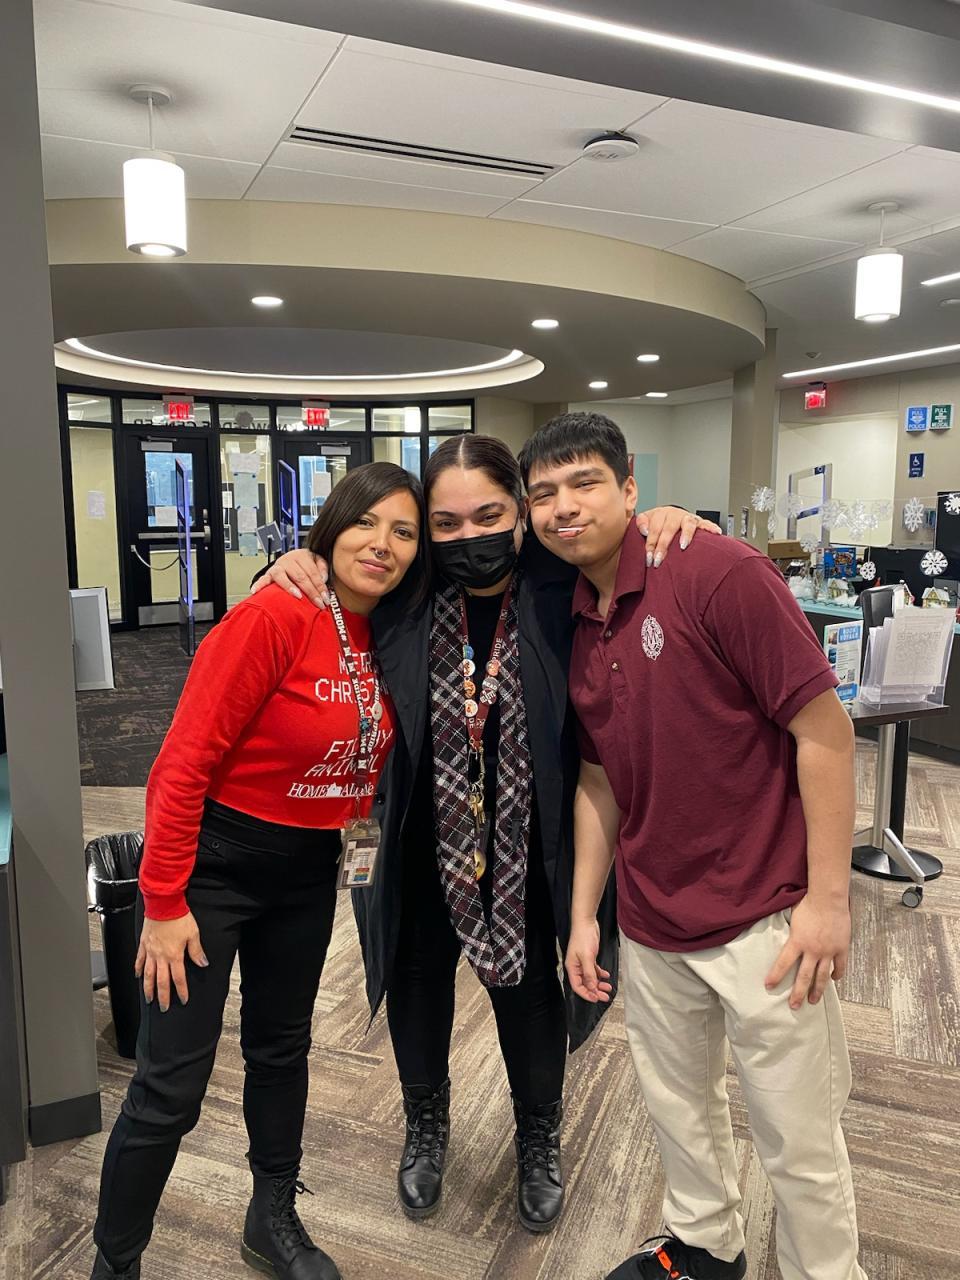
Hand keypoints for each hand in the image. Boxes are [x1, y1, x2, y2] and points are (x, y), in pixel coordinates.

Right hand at [135, 912, 207, 1011]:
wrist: (163, 905)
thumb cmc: (178, 917)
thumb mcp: (193, 934)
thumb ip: (197, 951)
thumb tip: (203, 963)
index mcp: (174, 956)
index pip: (178, 978)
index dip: (181, 991)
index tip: (183, 1000)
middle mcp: (160, 956)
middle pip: (161, 981)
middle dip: (163, 996)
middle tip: (163, 1007)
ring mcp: (150, 951)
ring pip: (147, 974)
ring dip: (148, 988)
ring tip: (148, 998)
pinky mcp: (143, 944)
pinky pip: (139, 960)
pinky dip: (137, 969)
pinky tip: (137, 976)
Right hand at [250, 550, 329, 607]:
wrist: (290, 560)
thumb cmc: (305, 564)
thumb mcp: (316, 560)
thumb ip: (322, 568)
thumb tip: (323, 579)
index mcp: (302, 555)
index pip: (313, 573)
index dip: (320, 586)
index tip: (326, 598)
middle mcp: (288, 559)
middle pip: (300, 576)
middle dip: (311, 592)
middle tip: (318, 603)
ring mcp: (278, 567)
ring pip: (283, 576)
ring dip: (290, 587)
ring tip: (298, 596)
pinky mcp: (268, 574)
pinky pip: (263, 579)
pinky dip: (259, 585)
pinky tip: (256, 591)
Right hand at [566, 917, 612, 1003]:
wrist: (586, 922)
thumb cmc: (583, 937)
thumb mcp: (587, 957)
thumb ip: (589, 973)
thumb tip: (592, 988)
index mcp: (572, 967)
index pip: (577, 986)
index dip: (586, 994)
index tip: (596, 999)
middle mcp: (576, 967)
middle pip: (585, 984)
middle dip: (595, 991)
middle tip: (605, 996)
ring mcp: (583, 962)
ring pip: (591, 978)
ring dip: (599, 983)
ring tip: (608, 987)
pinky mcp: (589, 958)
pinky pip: (594, 970)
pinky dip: (600, 974)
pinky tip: (606, 975)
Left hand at [635, 508, 721, 567]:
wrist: (669, 517)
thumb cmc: (657, 524)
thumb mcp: (646, 520)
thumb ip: (641, 523)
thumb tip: (644, 530)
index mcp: (660, 513)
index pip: (654, 529)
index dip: (650, 544)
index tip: (648, 558)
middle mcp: (674, 514)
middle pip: (669, 528)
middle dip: (663, 545)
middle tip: (659, 559)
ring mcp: (687, 517)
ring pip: (687, 524)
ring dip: (685, 535)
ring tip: (683, 546)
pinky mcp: (699, 522)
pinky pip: (707, 524)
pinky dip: (711, 527)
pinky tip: (716, 533)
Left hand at [764, 895, 850, 1009]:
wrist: (829, 898)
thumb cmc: (808, 903)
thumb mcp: (792, 916)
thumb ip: (788, 930)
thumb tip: (776, 932)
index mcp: (797, 942)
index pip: (783, 963)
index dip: (775, 976)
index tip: (769, 986)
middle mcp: (812, 950)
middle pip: (804, 977)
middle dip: (798, 993)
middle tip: (794, 1006)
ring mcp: (828, 951)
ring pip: (822, 976)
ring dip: (817, 990)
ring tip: (813, 1001)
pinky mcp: (841, 948)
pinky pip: (840, 966)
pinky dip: (837, 975)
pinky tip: (834, 980)